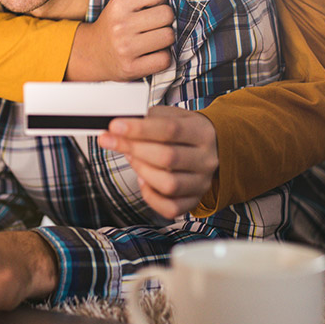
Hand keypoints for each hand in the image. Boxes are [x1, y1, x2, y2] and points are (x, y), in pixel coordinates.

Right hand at [68, 0, 174, 80]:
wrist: (93, 54)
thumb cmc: (114, 23)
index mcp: (118, 5)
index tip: (153, 5)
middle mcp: (120, 26)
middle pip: (167, 14)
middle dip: (165, 18)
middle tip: (154, 24)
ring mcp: (126, 49)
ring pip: (169, 36)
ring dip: (166, 38)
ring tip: (153, 38)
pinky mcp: (132, 69)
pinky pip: (165, 59)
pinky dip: (163, 57)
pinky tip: (152, 53)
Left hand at [98, 105, 218, 219]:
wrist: (212, 148)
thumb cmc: (186, 131)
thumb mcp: (173, 115)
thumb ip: (149, 118)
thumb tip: (120, 126)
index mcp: (202, 132)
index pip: (170, 129)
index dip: (139, 129)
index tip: (115, 126)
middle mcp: (206, 159)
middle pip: (167, 157)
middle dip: (133, 148)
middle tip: (112, 140)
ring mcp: (202, 182)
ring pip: (168, 184)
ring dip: (141, 170)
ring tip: (131, 158)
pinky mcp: (194, 200)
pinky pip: (170, 208)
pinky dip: (150, 196)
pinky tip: (143, 180)